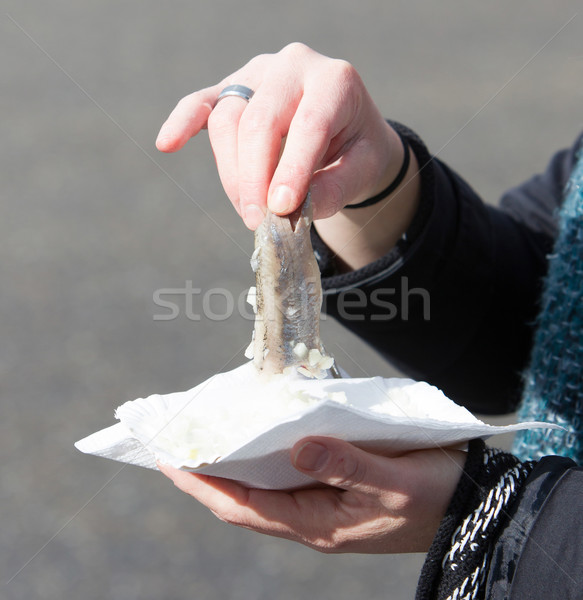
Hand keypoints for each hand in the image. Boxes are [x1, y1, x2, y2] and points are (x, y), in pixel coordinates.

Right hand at [156, 43, 409, 230]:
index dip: (292, 169)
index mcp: (335, 81)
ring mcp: (258, 74)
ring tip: (249, 214)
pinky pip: (202, 102)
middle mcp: (293, 67)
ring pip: (228, 120)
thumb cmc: (356, 150)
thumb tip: (290, 209)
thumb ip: (335, 188)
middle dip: (254, 178)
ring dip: (233, 174)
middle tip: (259, 222)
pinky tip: (168, 144)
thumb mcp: (363, 170)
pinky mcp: (233, 88)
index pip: (308, 124)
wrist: (348, 130)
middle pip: (258, 120)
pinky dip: (183, 123)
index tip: (282, 209)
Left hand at [158, 437, 465, 553]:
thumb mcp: (393, 481)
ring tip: (208, 434)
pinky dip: (266, 454)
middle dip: (207, 473)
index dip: (202, 484)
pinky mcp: (338, 488)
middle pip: (245, 498)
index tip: (168, 458)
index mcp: (319, 524)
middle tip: (176, 442)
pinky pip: (289, 473)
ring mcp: (324, 503)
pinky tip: (261, 432)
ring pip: (264, 486)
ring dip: (234, 464)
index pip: (242, 507)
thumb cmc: (435, 495)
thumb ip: (346, 464)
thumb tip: (296, 447)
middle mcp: (313, 517)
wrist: (470, 503)